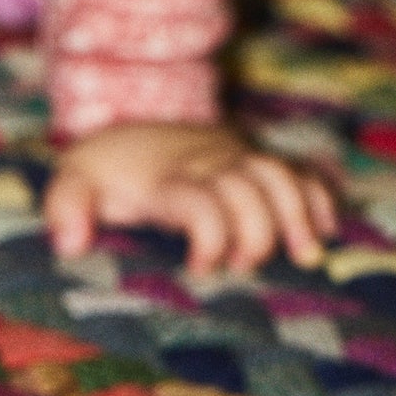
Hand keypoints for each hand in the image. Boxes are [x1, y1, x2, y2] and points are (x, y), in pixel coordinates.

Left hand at [45, 120, 335, 274]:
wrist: (134, 124)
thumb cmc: (107, 168)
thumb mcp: (75, 180)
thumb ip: (66, 208)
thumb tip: (71, 245)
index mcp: (169, 176)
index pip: (199, 199)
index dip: (208, 235)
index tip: (199, 271)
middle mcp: (211, 163)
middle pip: (250, 188)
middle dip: (256, 230)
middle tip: (244, 270)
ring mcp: (240, 159)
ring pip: (280, 174)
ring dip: (298, 213)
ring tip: (308, 255)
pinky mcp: (257, 162)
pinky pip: (298, 170)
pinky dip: (317, 196)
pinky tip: (328, 229)